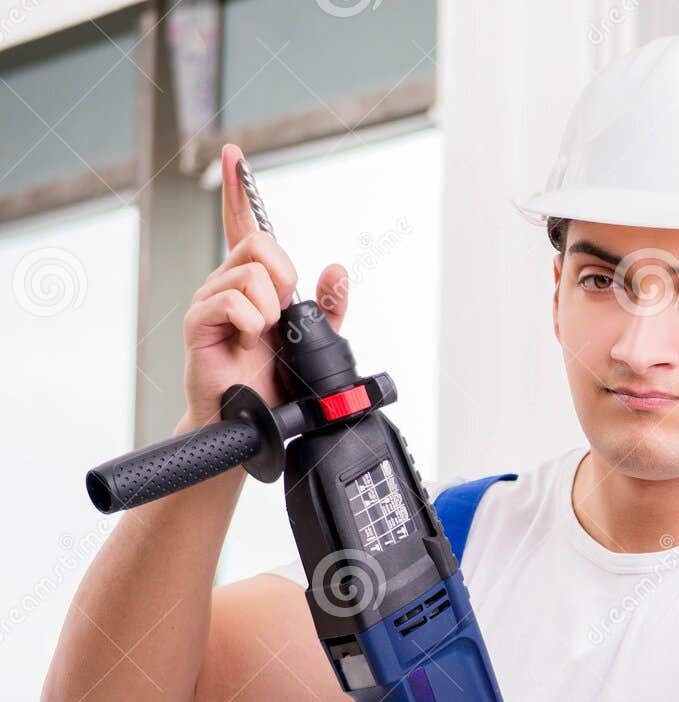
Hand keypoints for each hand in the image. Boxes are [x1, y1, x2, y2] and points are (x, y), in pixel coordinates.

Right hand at [180, 142, 350, 422]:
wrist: (256, 425)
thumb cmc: (275, 385)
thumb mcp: (313, 343)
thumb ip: (328, 308)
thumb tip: (337, 270)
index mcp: (253, 284)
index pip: (244, 227)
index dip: (240, 191)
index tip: (235, 156)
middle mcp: (227, 285)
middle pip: (259, 243)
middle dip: (284, 276)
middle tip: (281, 315)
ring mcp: (209, 302)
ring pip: (250, 274)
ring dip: (270, 309)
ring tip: (262, 336)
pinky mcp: (198, 324)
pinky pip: (231, 301)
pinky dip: (251, 321)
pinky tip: (249, 340)